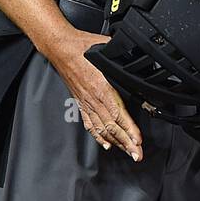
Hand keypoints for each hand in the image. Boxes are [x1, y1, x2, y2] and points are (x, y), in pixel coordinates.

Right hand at [42, 28, 143, 160]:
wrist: (60, 47)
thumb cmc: (82, 46)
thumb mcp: (109, 48)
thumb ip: (125, 56)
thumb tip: (139, 58)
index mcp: (101, 87)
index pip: (118, 113)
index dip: (129, 129)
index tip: (137, 140)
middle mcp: (93, 98)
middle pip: (112, 126)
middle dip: (126, 142)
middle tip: (137, 154)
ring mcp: (86, 102)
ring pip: (102, 128)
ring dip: (116, 142)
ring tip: (127, 152)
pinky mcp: (80, 102)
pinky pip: (89, 123)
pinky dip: (98, 136)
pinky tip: (106, 144)